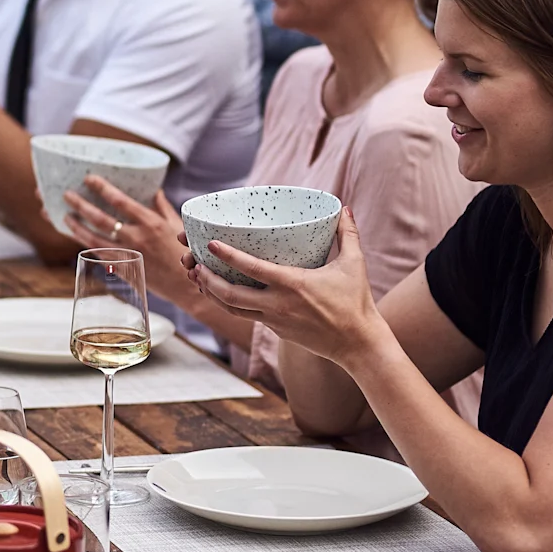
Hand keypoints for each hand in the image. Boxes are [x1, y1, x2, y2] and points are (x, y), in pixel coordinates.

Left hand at [62, 177, 186, 265]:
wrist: (187, 286)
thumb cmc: (185, 253)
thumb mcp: (177, 225)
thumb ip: (162, 206)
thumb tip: (153, 189)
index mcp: (150, 223)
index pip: (121, 202)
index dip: (102, 189)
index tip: (89, 179)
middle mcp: (136, 238)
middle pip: (101, 220)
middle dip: (81, 206)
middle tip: (67, 195)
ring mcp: (127, 255)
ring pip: (94, 240)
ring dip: (76, 227)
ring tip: (64, 216)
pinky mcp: (123, 270)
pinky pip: (100, 255)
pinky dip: (86, 246)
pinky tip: (76, 237)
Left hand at [185, 212, 385, 364]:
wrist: (358, 344)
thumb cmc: (357, 302)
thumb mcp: (354, 264)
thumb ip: (347, 234)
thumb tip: (344, 207)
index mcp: (293, 284)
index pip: (252, 269)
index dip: (228, 256)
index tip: (211, 244)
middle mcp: (278, 304)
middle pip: (231, 295)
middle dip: (208, 280)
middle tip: (193, 265)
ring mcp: (274, 320)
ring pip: (232, 309)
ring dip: (212, 293)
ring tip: (197, 278)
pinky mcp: (275, 330)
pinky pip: (245, 316)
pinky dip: (228, 304)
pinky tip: (219, 293)